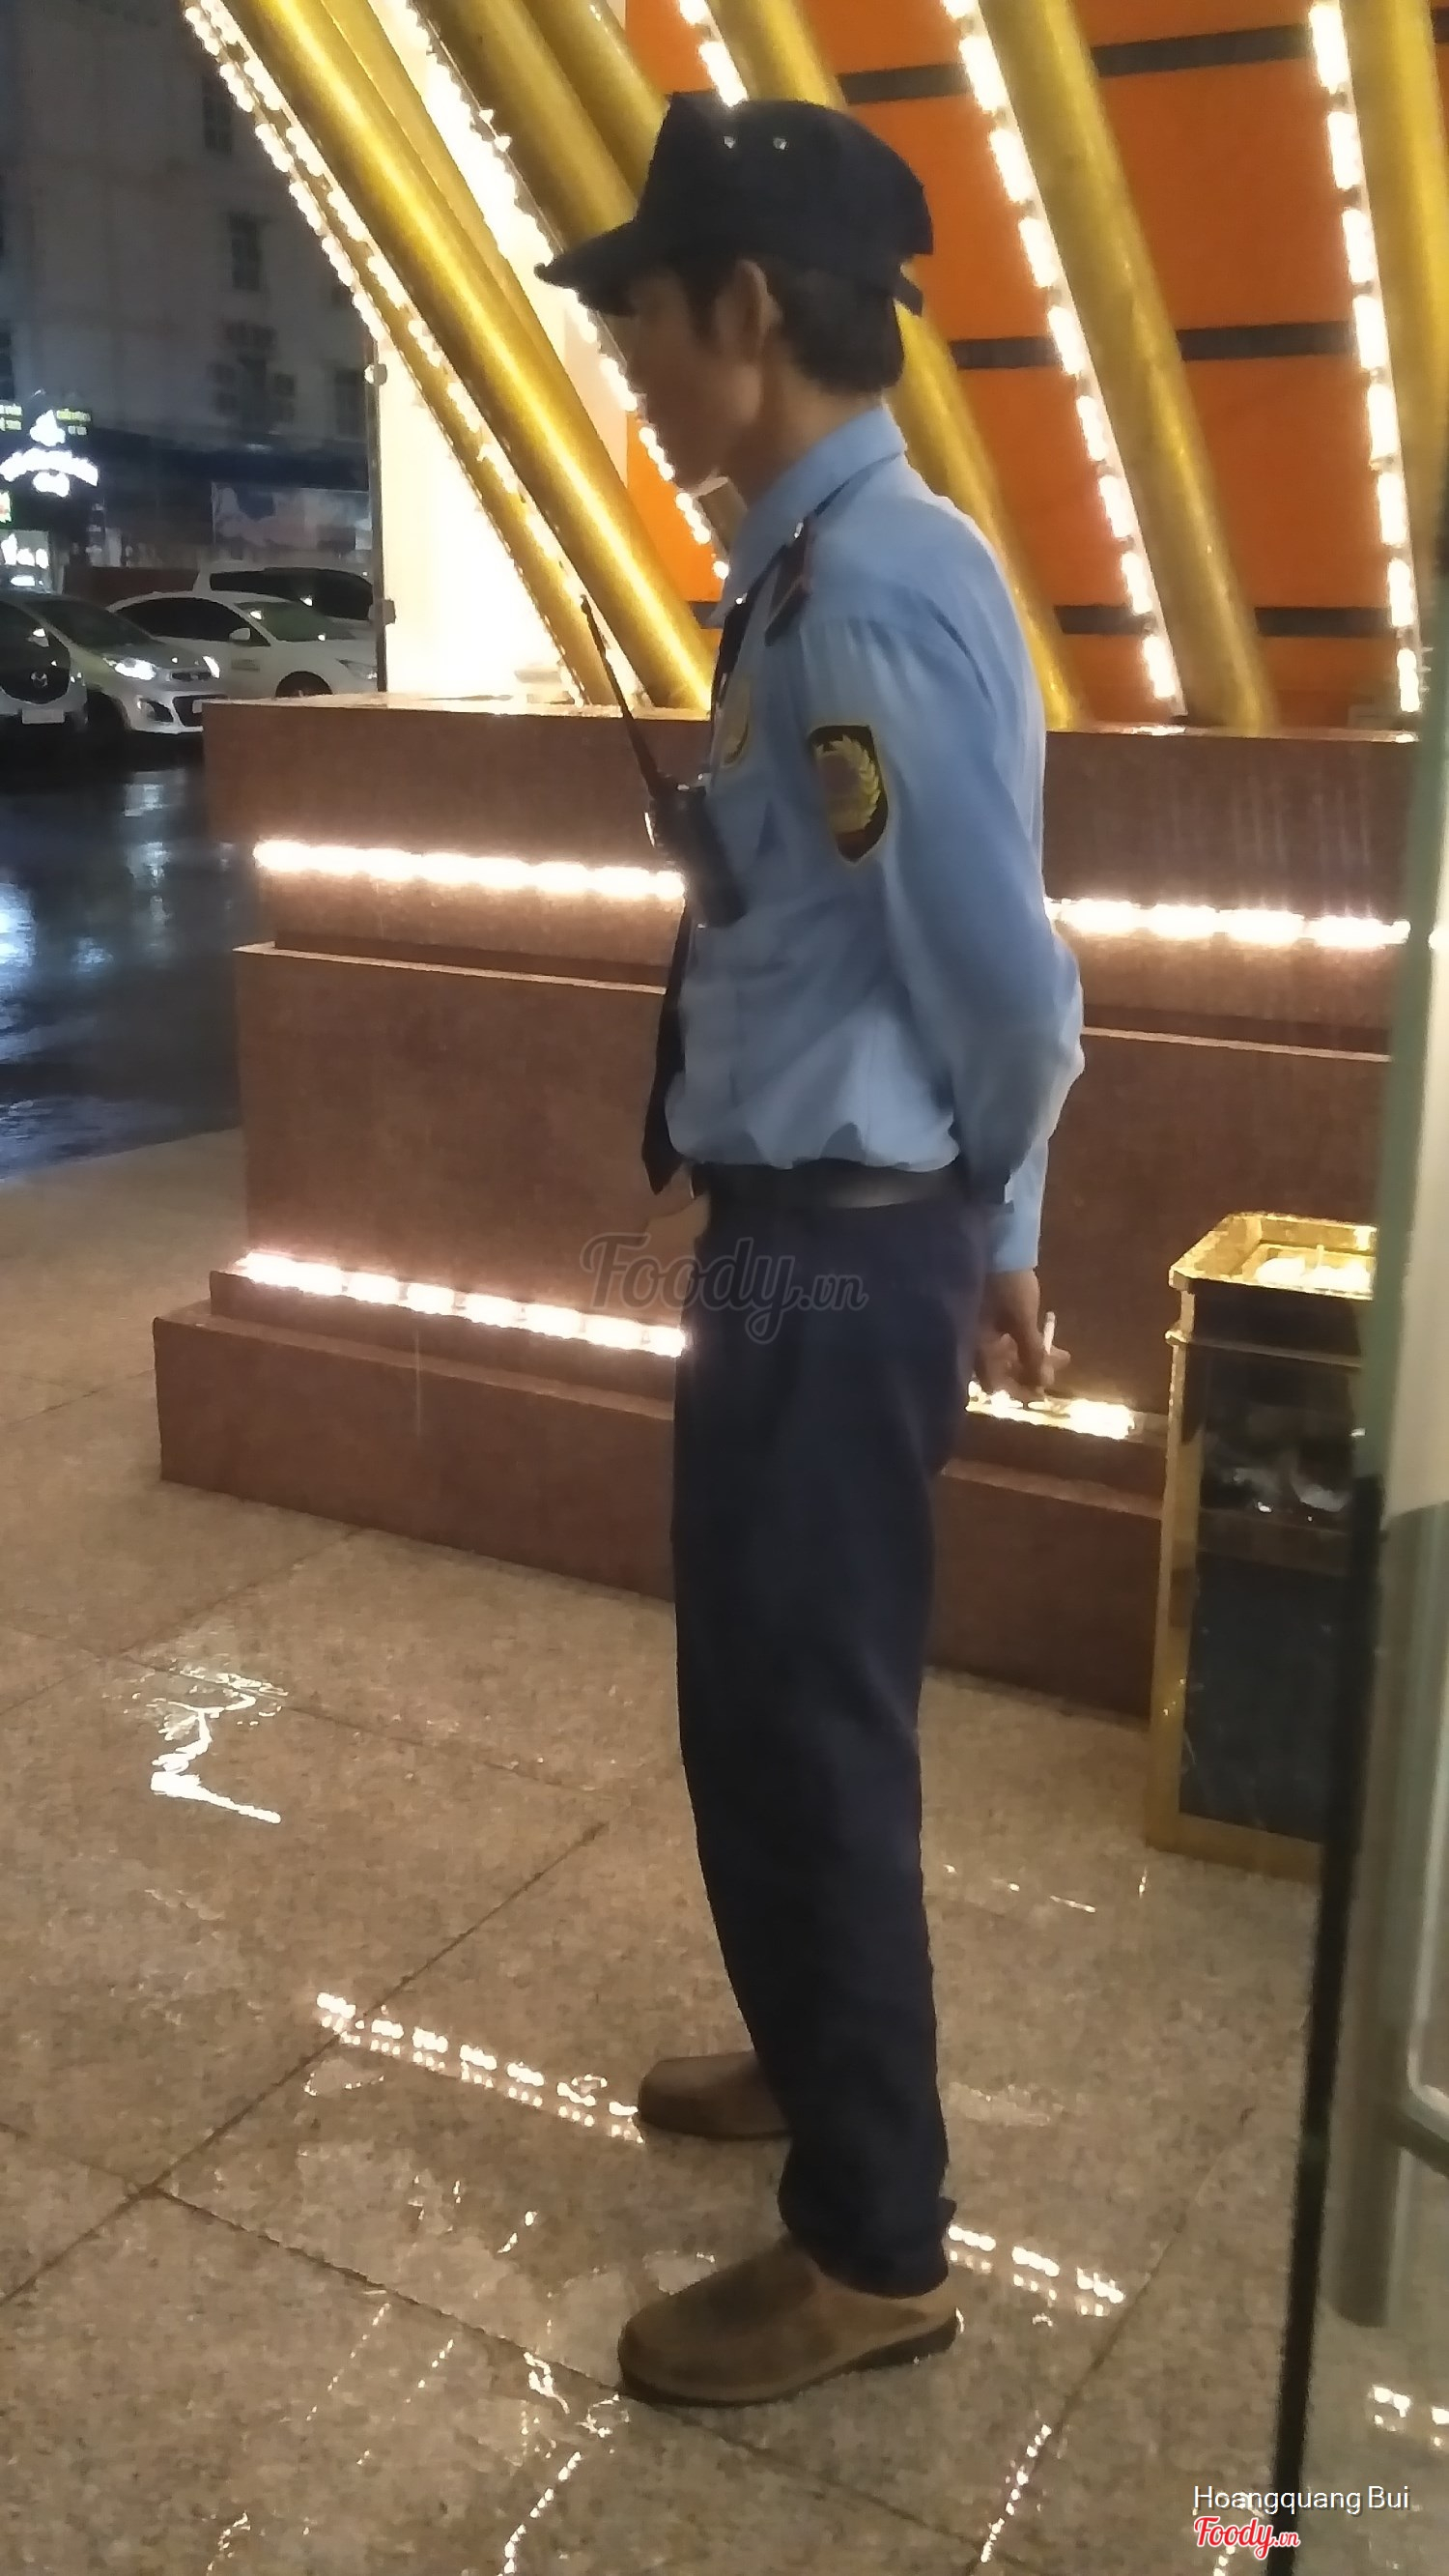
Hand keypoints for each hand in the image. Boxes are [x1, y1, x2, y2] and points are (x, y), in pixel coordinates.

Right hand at [974, 1270, 1068, 1399]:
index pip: (997, 1386)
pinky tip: (1044, 1336)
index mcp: (979, 1349)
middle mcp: (977, 1344)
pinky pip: (1007, 1339)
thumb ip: (1032, 1354)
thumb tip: (1044, 1384)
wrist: (995, 1245)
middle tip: (1058, 1366)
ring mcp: (982, 1330)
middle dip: (1033, 1372)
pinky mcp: (989, 1317)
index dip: (1020, 1392)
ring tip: (1062, 1352)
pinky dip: (1026, 1342)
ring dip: (1034, 1356)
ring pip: (1009, 1355)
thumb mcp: (1023, 1321)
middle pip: (1004, 1372)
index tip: (1043, 1392)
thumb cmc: (1007, 1286)